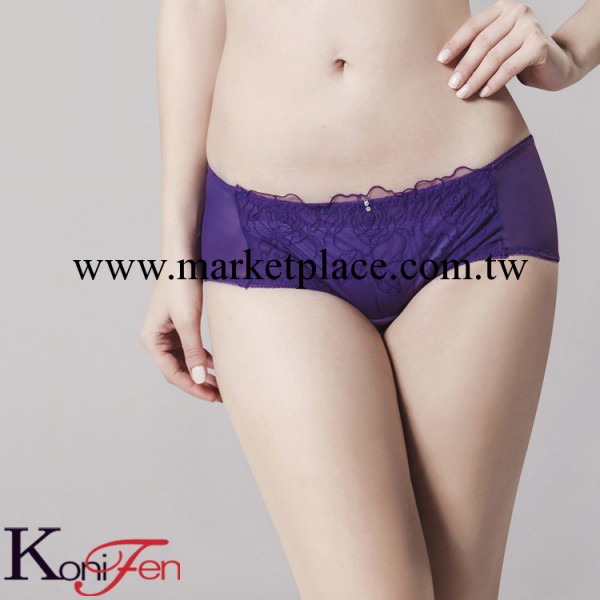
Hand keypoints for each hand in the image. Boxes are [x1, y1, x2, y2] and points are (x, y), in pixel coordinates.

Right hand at [139, 277, 221, 402]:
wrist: (184, 255)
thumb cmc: (181, 284)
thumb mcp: (188, 321)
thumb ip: (193, 351)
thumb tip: (198, 379)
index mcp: (151, 339)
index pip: (172, 373)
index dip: (192, 387)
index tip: (212, 397)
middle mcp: (156, 338)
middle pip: (178, 369)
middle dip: (198, 383)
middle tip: (221, 396)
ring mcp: (167, 332)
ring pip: (186, 360)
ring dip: (201, 372)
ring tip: (221, 385)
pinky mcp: (179, 324)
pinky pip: (191, 348)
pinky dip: (203, 358)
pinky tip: (217, 366)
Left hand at [437, 0, 579, 98]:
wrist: (557, 65)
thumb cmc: (519, 58)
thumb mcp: (497, 47)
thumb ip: (479, 47)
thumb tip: (442, 62)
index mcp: (503, 9)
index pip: (473, 26)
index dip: (455, 44)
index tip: (439, 61)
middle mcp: (517, 12)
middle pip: (482, 43)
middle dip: (465, 66)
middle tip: (452, 85)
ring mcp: (530, 26)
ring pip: (494, 57)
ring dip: (476, 78)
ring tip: (463, 94)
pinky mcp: (539, 45)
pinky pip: (509, 67)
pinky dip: (494, 82)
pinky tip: (484, 93)